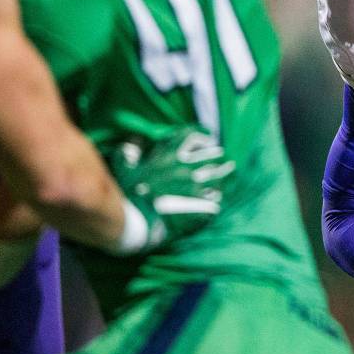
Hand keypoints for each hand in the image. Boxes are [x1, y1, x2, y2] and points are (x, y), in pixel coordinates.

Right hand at [109, 127, 235, 253]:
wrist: (134, 219)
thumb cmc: (127, 194)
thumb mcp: (124, 168)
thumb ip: (128, 152)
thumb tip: (132, 140)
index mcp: (167, 156)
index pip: (190, 135)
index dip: (201, 134)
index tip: (207, 137)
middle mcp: (184, 166)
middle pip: (209, 155)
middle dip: (216, 154)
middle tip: (222, 156)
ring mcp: (193, 184)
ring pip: (217, 173)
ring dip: (224, 172)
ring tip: (230, 169)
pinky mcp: (198, 202)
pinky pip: (215, 196)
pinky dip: (217, 195)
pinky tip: (219, 196)